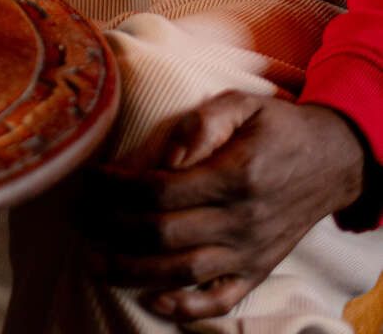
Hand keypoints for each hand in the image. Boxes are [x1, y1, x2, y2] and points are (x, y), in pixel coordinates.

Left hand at [77, 92, 366, 321]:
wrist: (333, 160)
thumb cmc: (278, 126)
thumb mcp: (243, 104)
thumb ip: (202, 123)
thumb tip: (167, 154)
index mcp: (234, 175)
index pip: (162, 189)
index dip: (118, 188)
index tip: (90, 180)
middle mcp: (241, 220)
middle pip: (165, 234)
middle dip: (114, 230)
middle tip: (78, 220)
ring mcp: (251, 251)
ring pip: (184, 272)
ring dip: (135, 272)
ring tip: (96, 264)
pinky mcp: (258, 270)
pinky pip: (221, 298)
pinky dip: (187, 307)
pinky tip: (152, 300)